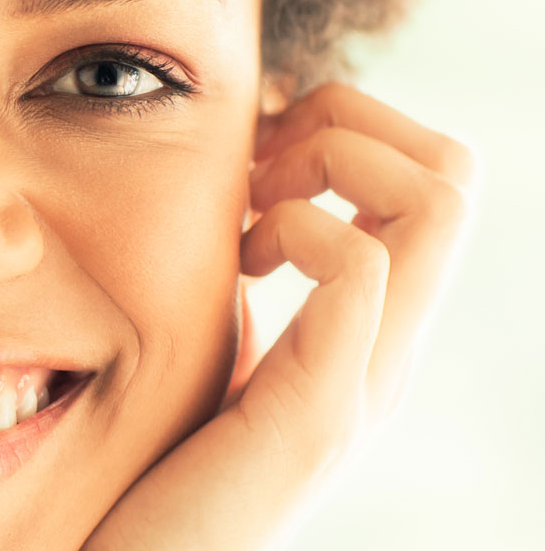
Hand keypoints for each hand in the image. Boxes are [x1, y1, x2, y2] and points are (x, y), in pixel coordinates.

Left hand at [86, 83, 473, 548]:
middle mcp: (383, 355)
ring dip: (332, 161)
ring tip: (253, 218)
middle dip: (350, 122)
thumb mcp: (204, 351)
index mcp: (361, 336)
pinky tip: (243, 263)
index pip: (433, 181)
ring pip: (436, 195)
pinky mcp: (317, 412)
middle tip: (257, 172)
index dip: (349, 129)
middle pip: (455, 168)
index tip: (255, 164)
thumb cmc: (141, 474)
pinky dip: (298, 224)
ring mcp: (362, 383)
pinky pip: (358, 264)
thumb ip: (244, 288)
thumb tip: (243, 198)